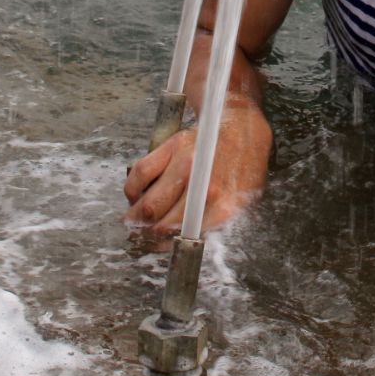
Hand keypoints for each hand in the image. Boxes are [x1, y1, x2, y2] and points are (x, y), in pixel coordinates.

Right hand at [123, 103, 272, 234]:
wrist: (242, 129)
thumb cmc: (241, 170)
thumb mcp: (241, 205)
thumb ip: (215, 226)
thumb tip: (182, 243)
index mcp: (223, 207)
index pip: (182, 237)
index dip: (163, 246)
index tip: (155, 246)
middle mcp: (204, 187)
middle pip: (159, 222)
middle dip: (144, 234)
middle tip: (140, 235)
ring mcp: (186, 165)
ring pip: (146, 202)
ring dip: (134, 216)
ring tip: (134, 219)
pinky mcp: (172, 146)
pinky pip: (140, 174)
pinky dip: (132, 190)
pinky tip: (137, 196)